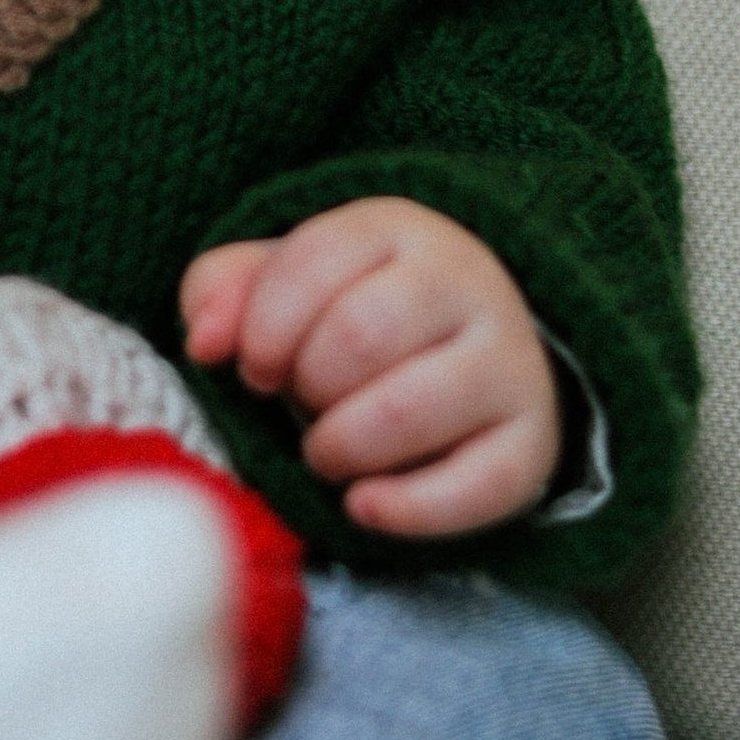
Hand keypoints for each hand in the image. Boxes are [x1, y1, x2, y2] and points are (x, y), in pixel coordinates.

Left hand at [180, 199, 559, 536]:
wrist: (470, 353)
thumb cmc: (349, 316)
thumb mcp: (282, 282)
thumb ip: (222, 289)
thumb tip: (206, 342)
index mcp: (398, 230)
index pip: (317, 259)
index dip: (264, 326)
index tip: (255, 366)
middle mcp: (467, 284)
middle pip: (359, 335)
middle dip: (306, 386)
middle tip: (300, 405)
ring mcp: (509, 362)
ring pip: (410, 410)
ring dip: (342, 447)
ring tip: (326, 453)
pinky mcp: (533, 443)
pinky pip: (476, 486)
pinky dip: (404, 509)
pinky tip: (362, 505)